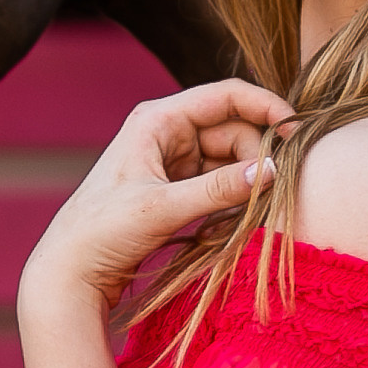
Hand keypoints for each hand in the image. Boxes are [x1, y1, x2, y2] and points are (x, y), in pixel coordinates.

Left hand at [20, 81, 296, 316]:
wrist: (70, 271)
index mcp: (157, 120)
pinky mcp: (176, 191)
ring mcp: (173, 163)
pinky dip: (234, 198)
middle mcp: (167, 134)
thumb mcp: (162, 208)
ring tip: (258, 210)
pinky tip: (240, 220)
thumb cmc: (102, 232)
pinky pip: (220, 184)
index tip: (298, 131)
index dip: (266, 106)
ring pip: (230, 159)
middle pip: (234, 130)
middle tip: (275, 190)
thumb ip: (218, 190)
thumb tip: (274, 170)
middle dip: (258, 156)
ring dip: (247, 181)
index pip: (226, 95)